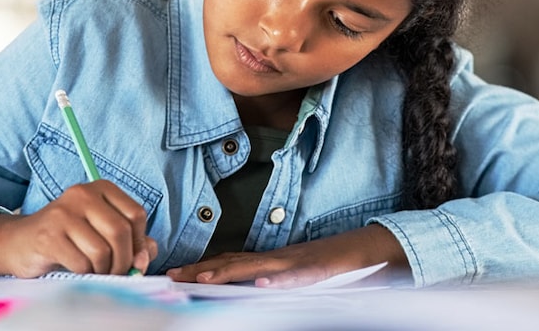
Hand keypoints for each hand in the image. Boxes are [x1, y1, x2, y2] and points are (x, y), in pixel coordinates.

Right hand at [0, 180, 156, 277]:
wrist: (20, 243)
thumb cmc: (69, 239)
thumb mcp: (101, 233)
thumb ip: (131, 242)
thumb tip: (144, 258)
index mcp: (100, 188)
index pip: (136, 214)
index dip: (139, 242)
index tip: (133, 257)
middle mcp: (82, 194)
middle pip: (120, 231)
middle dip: (124, 260)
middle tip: (116, 272)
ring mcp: (63, 213)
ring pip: (102, 250)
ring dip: (104, 270)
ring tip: (95, 270)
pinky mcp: (49, 235)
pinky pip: (81, 262)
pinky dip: (84, 273)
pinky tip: (76, 268)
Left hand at [165, 224, 405, 287]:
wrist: (366, 249)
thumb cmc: (327, 265)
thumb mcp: (292, 275)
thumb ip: (269, 280)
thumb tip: (243, 290)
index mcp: (269, 261)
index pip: (228, 263)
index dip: (201, 268)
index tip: (174, 274)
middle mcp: (276, 259)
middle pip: (232, 263)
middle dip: (201, 271)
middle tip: (172, 277)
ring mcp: (294, 264)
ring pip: (256, 267)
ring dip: (227, 273)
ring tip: (202, 280)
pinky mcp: (315, 269)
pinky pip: (293, 276)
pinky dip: (276, 279)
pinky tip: (260, 284)